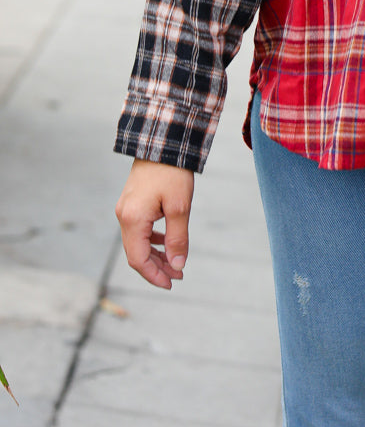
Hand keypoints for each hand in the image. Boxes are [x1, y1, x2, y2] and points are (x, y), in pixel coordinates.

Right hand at [115, 159, 194, 289]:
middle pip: (136, 254)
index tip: (172, 284)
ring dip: (156, 256)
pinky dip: (153, 241)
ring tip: (176, 264)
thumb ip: (177, 239)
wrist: (162, 143)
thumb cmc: (172, 173)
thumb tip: (177, 266)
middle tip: (178, 276)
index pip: (138, 259)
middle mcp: (124, 217)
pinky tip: (167, 242)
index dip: (154, 275)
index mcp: (132, 220)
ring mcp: (125, 210)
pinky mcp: (132, 204)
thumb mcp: (180, 207)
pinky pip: (139, 230)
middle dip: (157, 268)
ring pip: (138, 243)